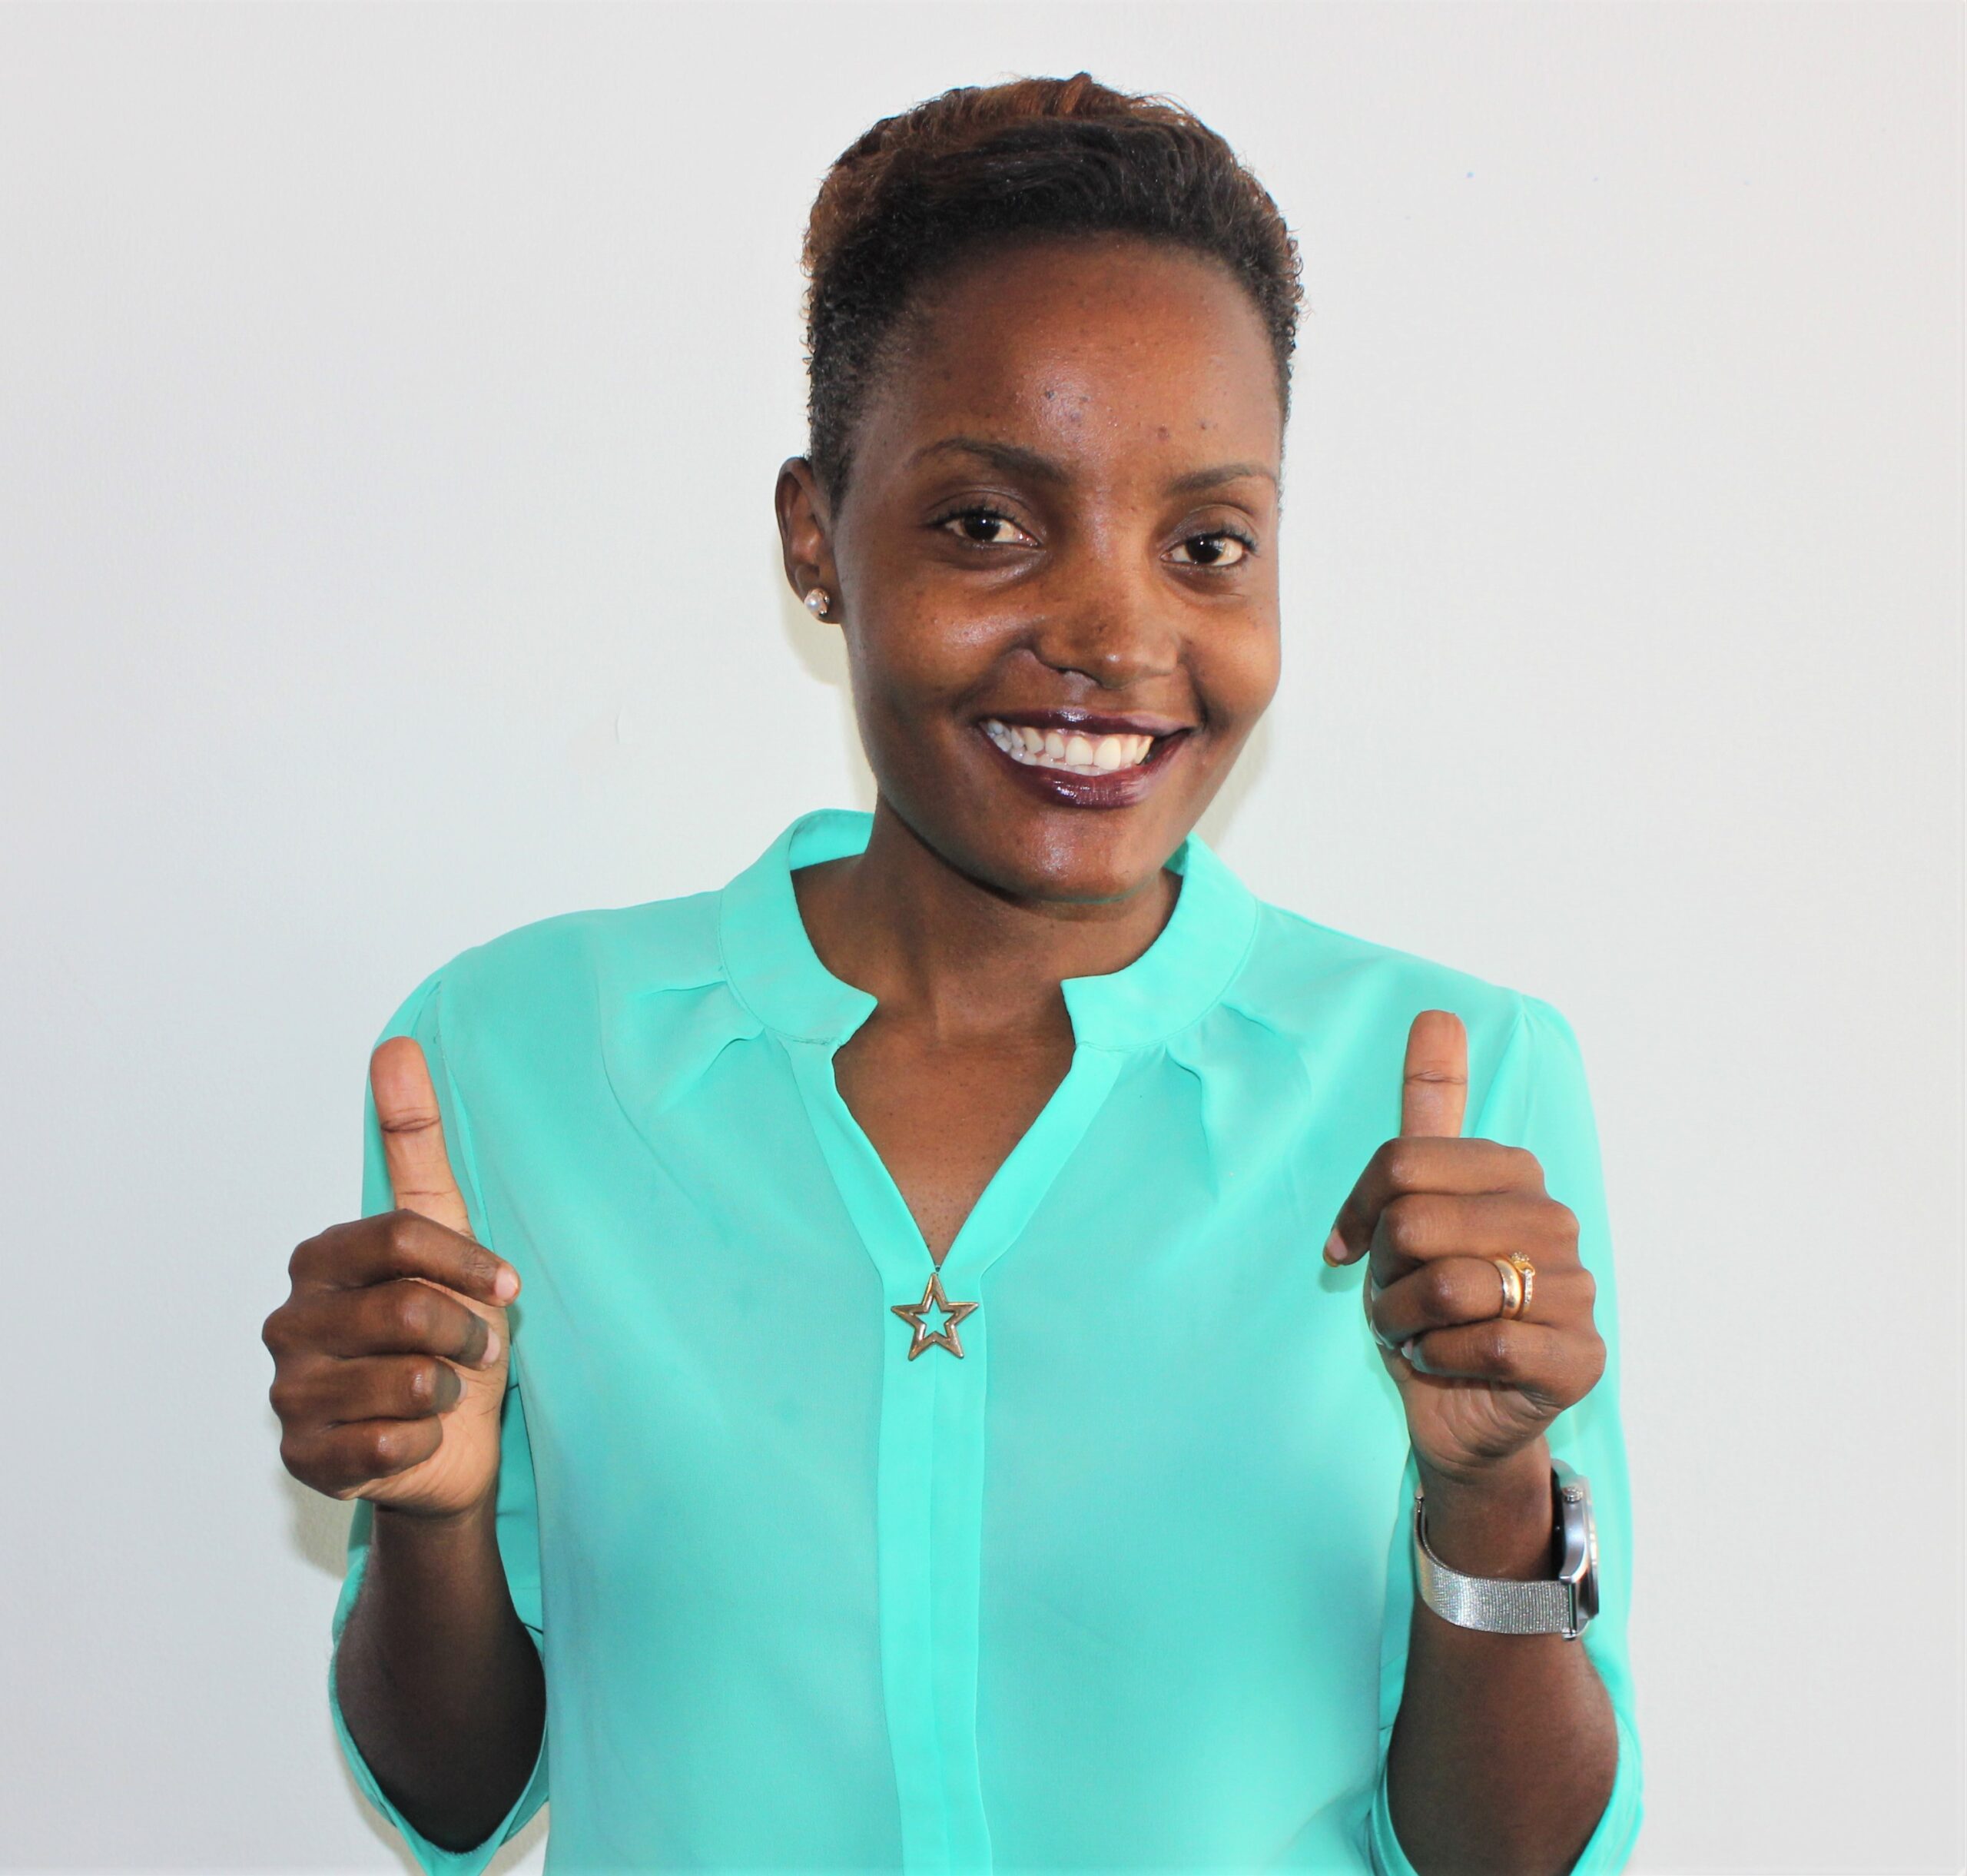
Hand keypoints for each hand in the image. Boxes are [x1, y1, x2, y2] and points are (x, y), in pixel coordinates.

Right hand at [263, 1038, 519, 1518]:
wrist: (449, 1442)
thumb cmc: (446, 1331)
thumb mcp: (444, 1231)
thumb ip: (413, 1141)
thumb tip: (396, 1044)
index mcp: (322, 1258)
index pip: (402, 1237)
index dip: (469, 1264)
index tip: (507, 1286)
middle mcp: (289, 1320)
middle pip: (410, 1310)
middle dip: (467, 1331)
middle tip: (473, 1348)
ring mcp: (288, 1390)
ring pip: (405, 1382)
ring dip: (451, 1388)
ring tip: (443, 1389)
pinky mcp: (301, 1458)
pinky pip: (390, 1445)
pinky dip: (426, 1441)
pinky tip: (415, 1435)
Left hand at [1323, 1010, 1604, 1488]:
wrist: (1456, 1410)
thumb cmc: (1428, 1303)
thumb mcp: (1409, 1203)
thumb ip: (1428, 1110)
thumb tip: (1438, 1011)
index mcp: (1513, 1173)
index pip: (1402, 1162)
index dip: (1358, 1212)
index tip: (1349, 1249)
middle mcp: (1554, 1220)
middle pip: (1415, 1223)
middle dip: (1384, 1276)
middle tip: (1400, 1302)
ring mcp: (1577, 1289)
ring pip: (1449, 1285)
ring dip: (1408, 1322)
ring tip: (1424, 1333)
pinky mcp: (1581, 1357)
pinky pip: (1485, 1341)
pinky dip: (1443, 1360)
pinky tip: (1453, 1365)